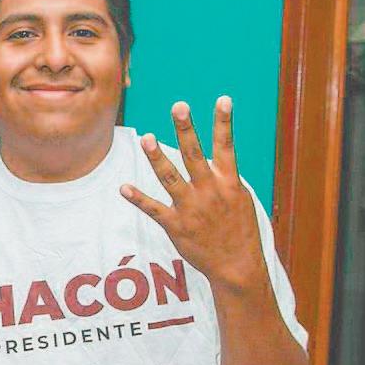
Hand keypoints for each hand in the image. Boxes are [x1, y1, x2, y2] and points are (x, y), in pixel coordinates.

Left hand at [121, 96, 268, 292]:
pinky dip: (138, 199)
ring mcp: (192, 208)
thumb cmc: (239, 230)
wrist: (237, 266)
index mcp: (229, 183)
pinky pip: (154, 209)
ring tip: (147, 138)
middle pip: (195, 155)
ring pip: (171, 178)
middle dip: (187, 130)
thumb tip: (215, 155)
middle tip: (179, 106)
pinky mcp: (177, 226)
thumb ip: (225, 177)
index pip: (227, 147)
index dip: (224, 122)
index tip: (222, 99)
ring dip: (157, 158)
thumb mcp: (241, 200)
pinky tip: (123, 188)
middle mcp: (210, 191)